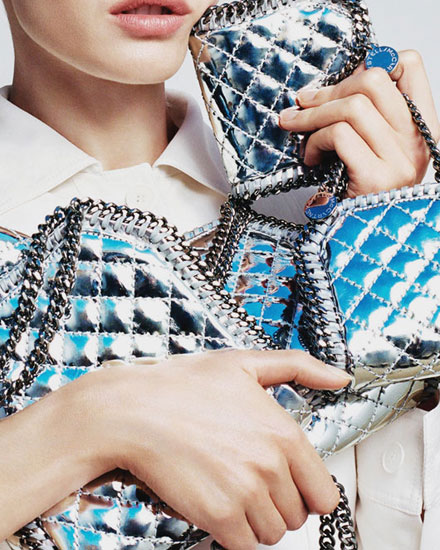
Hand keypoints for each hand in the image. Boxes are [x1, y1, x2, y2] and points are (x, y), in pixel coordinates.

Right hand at [87, 349, 350, 549]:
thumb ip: (299, 367)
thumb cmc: (185, 385)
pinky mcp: (218, 515)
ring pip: (273, 534)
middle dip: (280, 505)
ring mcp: (245, 493)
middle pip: (299, 517)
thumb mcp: (245, 364)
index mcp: (285, 433)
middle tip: (253, 484)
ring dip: (257, 522)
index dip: (308, 493)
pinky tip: (219, 509)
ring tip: (233, 494)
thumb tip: (340, 378)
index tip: (290, 485)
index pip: (325, 494)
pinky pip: (245, 547)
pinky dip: (235, 535)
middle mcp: (271, 466)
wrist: (134, 410)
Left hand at [279, 50, 439, 196]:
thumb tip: (325, 89)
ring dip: (312, 116)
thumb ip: (362, 121)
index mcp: (421, 129)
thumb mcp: (368, 151)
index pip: (410, 66)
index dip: (371, 63)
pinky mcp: (376, 178)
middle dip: (327, 90)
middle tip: (302, 104)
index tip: (341, 85)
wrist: (360, 244)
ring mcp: (400, 161)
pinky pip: (339, 135)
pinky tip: (309, 158)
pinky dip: (314, 141)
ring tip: (298, 133)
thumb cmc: (358, 197)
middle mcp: (417, 142)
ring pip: (352, 105)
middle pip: (374, 80)